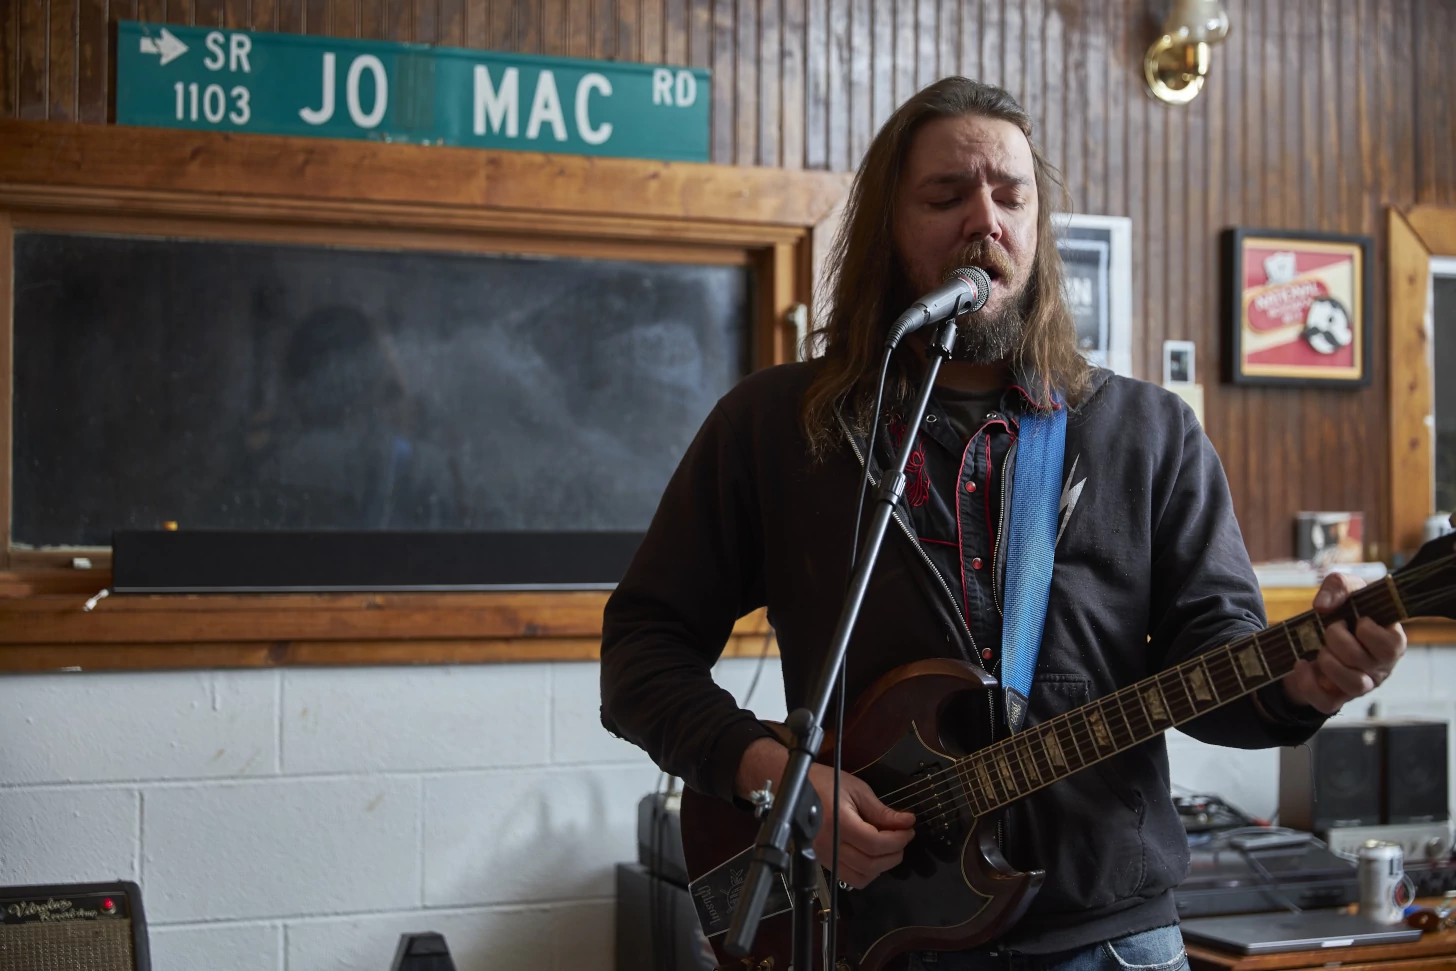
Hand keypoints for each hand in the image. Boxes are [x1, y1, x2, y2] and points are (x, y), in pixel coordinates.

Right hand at [735, 737, 916, 888]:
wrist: (793, 788)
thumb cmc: (822, 782)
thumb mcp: (856, 790)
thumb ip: (881, 811)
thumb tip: (906, 822)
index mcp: (839, 824)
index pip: (876, 844)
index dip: (898, 839)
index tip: (910, 827)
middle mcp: (831, 846)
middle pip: (871, 864)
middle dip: (895, 853)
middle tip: (904, 836)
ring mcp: (825, 857)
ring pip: (862, 877)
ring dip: (882, 866)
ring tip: (890, 847)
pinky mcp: (823, 861)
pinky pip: (849, 878)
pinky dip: (867, 872)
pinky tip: (872, 855)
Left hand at [1282, 573, 1406, 714]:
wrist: (1310, 636)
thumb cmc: (1340, 612)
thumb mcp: (1343, 589)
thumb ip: (1339, 586)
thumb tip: (1323, 606)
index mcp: (1390, 642)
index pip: (1392, 645)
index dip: (1368, 630)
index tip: (1354, 618)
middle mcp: (1379, 667)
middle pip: (1367, 662)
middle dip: (1340, 640)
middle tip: (1329, 629)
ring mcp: (1359, 686)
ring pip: (1354, 684)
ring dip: (1330, 662)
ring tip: (1319, 648)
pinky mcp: (1336, 698)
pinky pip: (1327, 703)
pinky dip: (1309, 683)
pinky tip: (1300, 664)